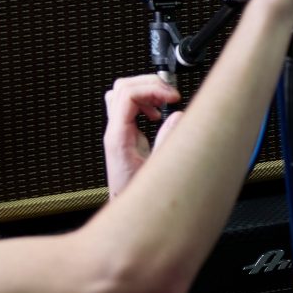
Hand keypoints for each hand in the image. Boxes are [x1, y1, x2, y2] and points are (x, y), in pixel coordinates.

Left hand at [103, 74, 182, 197]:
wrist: (125, 208)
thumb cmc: (137, 197)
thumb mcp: (158, 171)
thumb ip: (168, 142)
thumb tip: (178, 116)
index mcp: (118, 138)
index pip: (128, 95)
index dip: (152, 88)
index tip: (172, 96)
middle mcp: (114, 131)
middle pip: (123, 87)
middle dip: (150, 84)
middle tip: (171, 94)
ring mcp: (116, 131)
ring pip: (123, 92)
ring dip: (146, 90)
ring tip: (165, 101)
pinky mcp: (123, 134)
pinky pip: (127, 105)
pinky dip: (144, 101)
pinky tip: (157, 113)